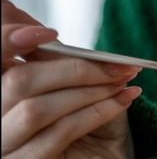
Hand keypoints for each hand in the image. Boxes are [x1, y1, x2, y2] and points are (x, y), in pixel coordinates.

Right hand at [2, 0, 141, 157]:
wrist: (103, 156)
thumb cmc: (86, 118)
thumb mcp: (71, 82)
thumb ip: (53, 60)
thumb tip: (44, 31)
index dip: (7, 40)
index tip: (48, 33)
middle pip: (18, 82)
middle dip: (74, 68)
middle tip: (117, 64)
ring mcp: (4, 145)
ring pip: (37, 109)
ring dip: (90, 90)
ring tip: (122, 81)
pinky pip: (60, 132)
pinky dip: (98, 111)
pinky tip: (123, 100)